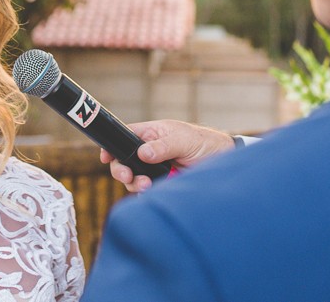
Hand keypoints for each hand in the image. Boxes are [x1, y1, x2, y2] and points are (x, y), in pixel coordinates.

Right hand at [100, 120, 234, 192]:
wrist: (223, 162)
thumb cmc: (204, 142)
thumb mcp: (184, 140)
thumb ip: (163, 146)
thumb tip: (142, 153)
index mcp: (151, 134)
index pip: (124, 137)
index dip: (112, 146)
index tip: (106, 157)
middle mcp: (149, 152)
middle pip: (123, 161)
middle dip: (121, 170)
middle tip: (128, 177)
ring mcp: (154, 169)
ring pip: (133, 179)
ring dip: (135, 184)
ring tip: (146, 186)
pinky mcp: (161, 184)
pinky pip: (146, 191)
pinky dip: (145, 195)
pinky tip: (152, 193)